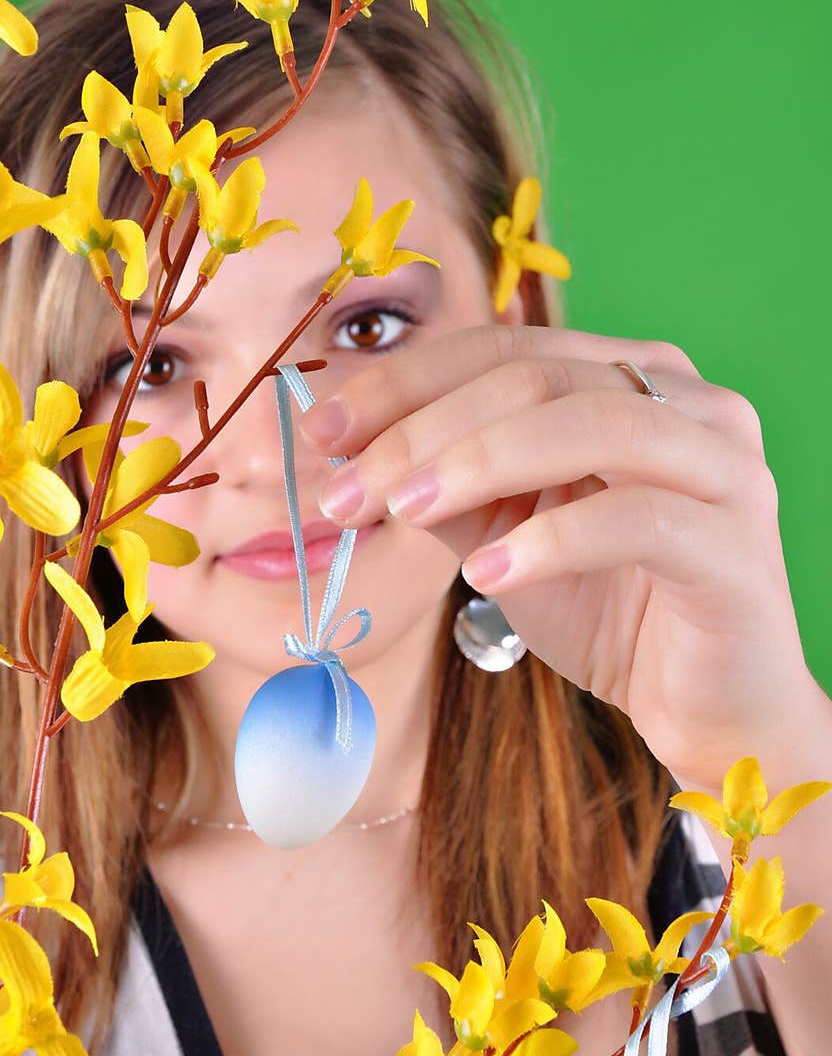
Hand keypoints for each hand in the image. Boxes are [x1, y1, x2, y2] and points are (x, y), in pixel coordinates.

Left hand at [299, 323, 815, 790]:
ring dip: (477, 463)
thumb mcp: (504, 536)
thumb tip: (350, 452)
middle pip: (535, 376)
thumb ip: (445, 486)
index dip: (404, 383)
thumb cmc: (607, 608)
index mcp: (629, 377)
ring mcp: (723, 464)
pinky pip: (636, 517)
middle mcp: (686, 399)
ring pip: (588, 422)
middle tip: (346, 488)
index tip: (321, 430)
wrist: (702, 705)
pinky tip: (488, 573)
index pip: (503, 350)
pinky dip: (550, 539)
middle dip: (422, 429)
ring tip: (402, 513)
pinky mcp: (735, 542)